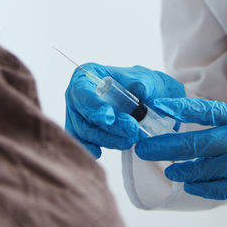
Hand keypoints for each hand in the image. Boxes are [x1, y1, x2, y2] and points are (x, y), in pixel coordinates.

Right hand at [64, 64, 185, 157]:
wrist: (149, 100)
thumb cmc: (143, 86)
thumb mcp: (147, 79)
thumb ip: (143, 82)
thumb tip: (139, 88)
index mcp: (87, 75)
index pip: (82, 90)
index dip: (93, 105)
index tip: (109, 117)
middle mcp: (78, 95)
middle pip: (83, 115)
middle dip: (108, 127)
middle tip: (131, 129)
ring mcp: (79, 115)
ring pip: (85, 132)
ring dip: (108, 139)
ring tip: (131, 139)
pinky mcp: (83, 132)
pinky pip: (84, 143)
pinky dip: (93, 148)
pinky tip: (101, 151)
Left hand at [134, 97, 226, 206]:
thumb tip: (194, 125)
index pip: (209, 110)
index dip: (183, 107)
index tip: (161, 106)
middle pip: (198, 142)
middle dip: (167, 147)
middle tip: (145, 149)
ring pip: (205, 170)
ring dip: (183, 171)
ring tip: (169, 171)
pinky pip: (220, 189)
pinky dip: (202, 187)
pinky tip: (191, 185)